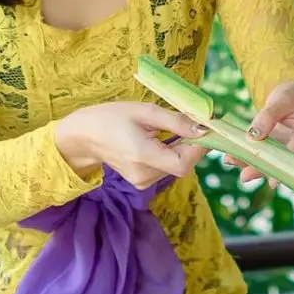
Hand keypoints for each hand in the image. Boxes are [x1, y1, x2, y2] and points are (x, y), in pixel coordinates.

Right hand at [55, 102, 208, 190]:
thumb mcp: (145, 111)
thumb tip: (204, 128)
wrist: (85, 136)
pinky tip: (163, 140)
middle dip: (193, 145)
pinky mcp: (142, 182)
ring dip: (183, 149)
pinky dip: (172, 154)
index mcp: (142, 155)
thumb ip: (176, 121)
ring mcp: (142, 181)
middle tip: (194, 124)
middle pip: (182, 165)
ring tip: (174, 129)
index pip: (183, 163)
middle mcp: (143, 175)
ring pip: (176, 167)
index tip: (208, 130)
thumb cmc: (112, 117)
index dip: (200, 148)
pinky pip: (166, 168)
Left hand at [234, 80, 293, 186]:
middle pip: (284, 163)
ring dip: (255, 165)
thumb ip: (268, 116)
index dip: (278, 164)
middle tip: (244, 176)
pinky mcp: (286, 153)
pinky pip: (271, 157)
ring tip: (232, 161)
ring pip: (276, 163)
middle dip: (263, 169)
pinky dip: (255, 157)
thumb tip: (252, 136)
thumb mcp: (282, 98)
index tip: (264, 173)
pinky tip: (236, 157)